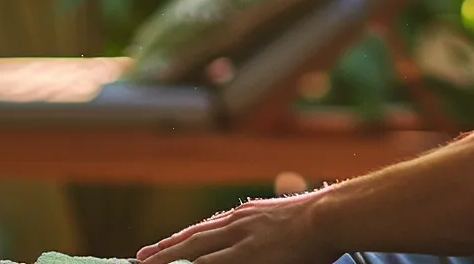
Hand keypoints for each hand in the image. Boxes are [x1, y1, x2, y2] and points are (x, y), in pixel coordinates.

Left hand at [138, 190, 339, 263]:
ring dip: (167, 260)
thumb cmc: (325, 217)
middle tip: (141, 258)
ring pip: (194, 251)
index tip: (168, 244)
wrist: (331, 215)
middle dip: (166, 249)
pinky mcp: (245, 255)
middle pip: (194, 237)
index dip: (186, 237)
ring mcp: (240, 239)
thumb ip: (276, 225)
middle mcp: (239, 223)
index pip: (209, 227)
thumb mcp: (293, 216)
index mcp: (250, 214)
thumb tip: (274, 237)